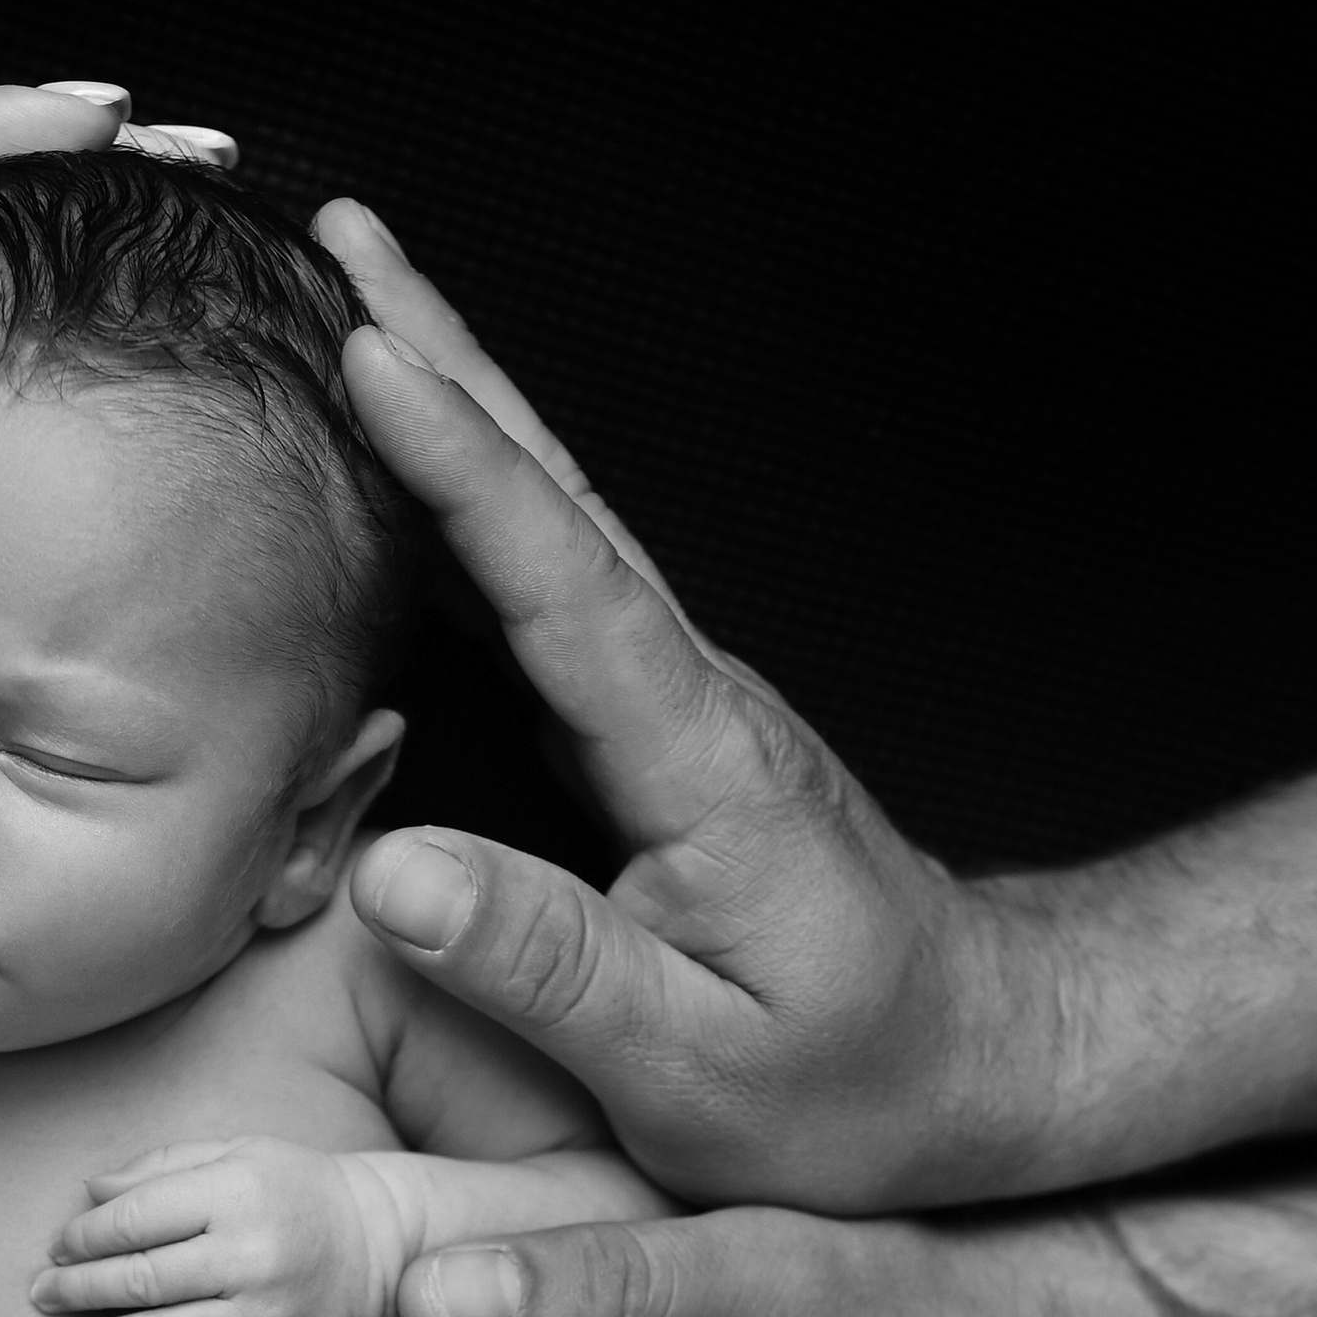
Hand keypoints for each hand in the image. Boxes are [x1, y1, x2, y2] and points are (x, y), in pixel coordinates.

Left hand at [33, 1137, 395, 1316]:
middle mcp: (249, 1256)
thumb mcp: (232, 1152)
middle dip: (75, 1292)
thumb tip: (87, 1194)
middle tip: (41, 1294)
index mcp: (235, 1193)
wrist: (373, 1244)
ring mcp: (261, 1315)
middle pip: (137, 1282)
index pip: (134, 1220)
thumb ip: (158, 1168)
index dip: (83, 1237)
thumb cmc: (290, 1188)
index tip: (58, 1246)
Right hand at [311, 199, 1050, 1211]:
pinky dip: (466, 499)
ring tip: (349, 294)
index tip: (371, 348)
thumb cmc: (852, 1086)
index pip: (568, 581)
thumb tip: (399, 874)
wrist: (977, 1058)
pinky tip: (402, 462)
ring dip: (455, 399)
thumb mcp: (702, 1074)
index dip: (465, 466)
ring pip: (549, 519)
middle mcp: (689, 693)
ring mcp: (672, 696)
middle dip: (448, 356)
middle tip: (339, 230)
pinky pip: (538, 581)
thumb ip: (554, 969)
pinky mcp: (648, 722)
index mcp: (701, 759)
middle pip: (557, 495)